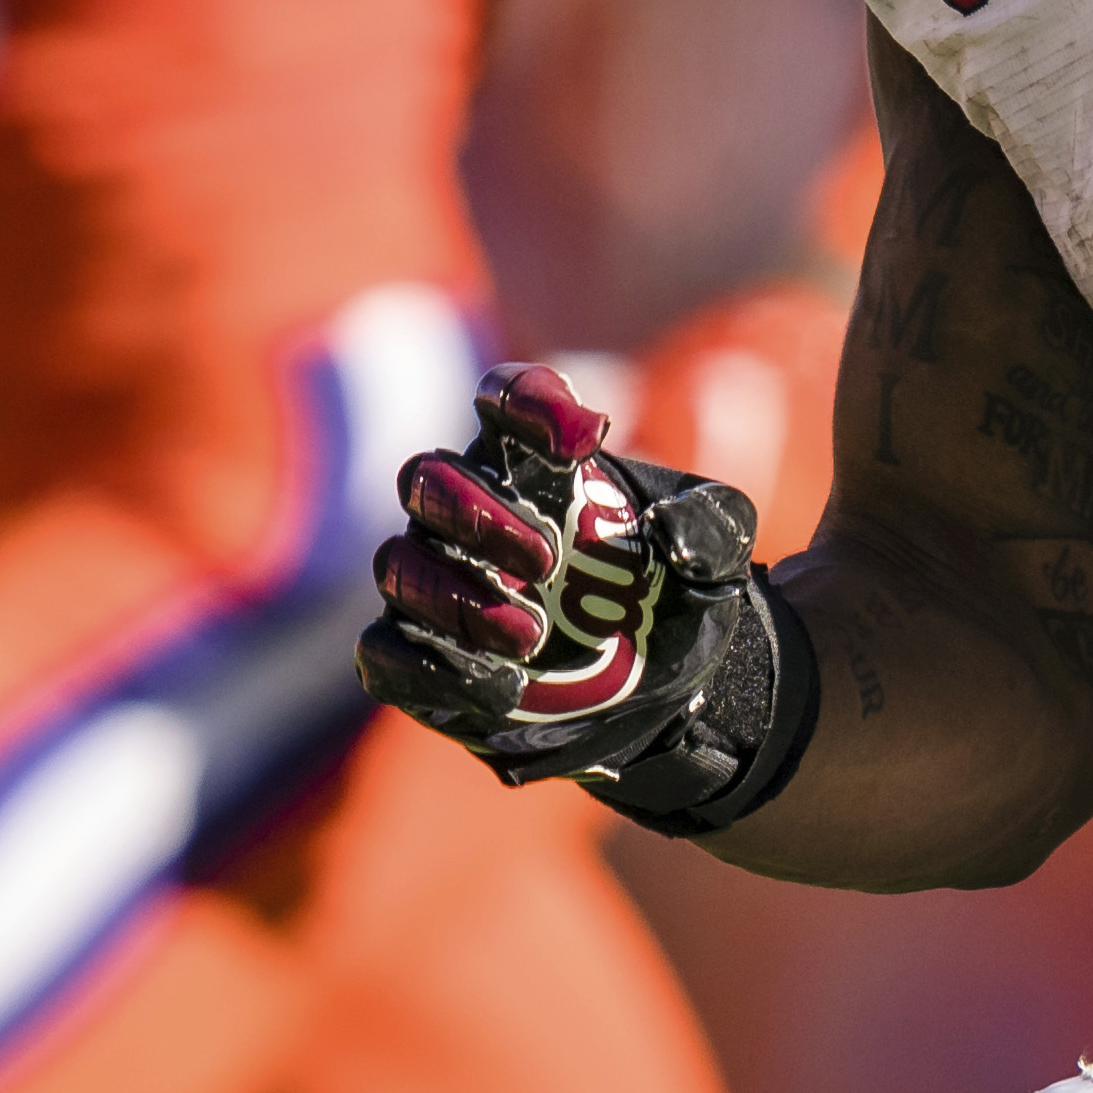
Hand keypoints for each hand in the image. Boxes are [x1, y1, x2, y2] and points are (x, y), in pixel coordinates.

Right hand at [361, 364, 809, 828]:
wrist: (657, 693)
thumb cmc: (669, 602)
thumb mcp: (709, 557)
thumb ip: (706, 527)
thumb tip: (680, 530)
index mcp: (534, 465)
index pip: (504, 399)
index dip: (528, 402)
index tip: (587, 438)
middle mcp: (470, 513)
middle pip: (428, 477)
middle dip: (475, 512)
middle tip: (546, 558)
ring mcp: (437, 585)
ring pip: (400, 566)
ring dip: (458, 599)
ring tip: (532, 637)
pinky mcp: (420, 659)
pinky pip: (383, 654)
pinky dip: (430, 669)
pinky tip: (503, 688)